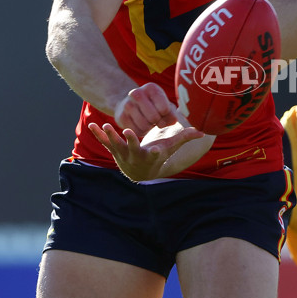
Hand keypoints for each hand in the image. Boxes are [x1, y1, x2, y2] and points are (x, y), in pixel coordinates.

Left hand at [88, 120, 203, 180]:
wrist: (140, 172)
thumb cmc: (159, 156)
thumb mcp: (171, 148)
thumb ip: (185, 138)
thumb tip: (203, 132)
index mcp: (151, 155)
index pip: (154, 154)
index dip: (154, 152)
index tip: (155, 149)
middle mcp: (136, 156)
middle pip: (132, 149)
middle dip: (129, 141)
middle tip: (127, 132)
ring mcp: (123, 154)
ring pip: (115, 145)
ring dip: (110, 136)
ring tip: (105, 126)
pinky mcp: (114, 150)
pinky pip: (104, 142)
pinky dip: (98, 134)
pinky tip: (93, 125)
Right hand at [114, 83, 179, 134]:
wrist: (130, 105)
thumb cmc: (153, 106)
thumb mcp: (165, 106)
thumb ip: (172, 114)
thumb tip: (173, 122)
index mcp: (151, 88)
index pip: (164, 108)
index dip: (165, 115)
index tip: (162, 113)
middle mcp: (137, 93)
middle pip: (154, 117)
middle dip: (157, 122)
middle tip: (155, 119)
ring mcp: (127, 104)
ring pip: (145, 125)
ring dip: (149, 127)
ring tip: (148, 122)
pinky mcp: (121, 116)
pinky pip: (136, 131)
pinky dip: (141, 131)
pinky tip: (140, 125)